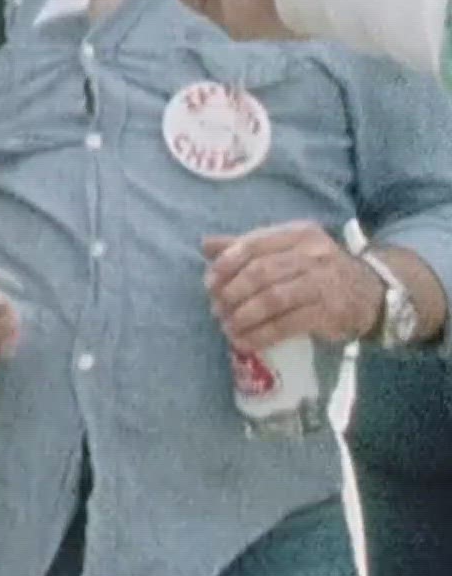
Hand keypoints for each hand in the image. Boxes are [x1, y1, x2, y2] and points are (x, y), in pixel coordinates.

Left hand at [203, 221, 381, 354]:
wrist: (370, 293)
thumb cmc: (317, 270)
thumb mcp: (287, 250)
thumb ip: (248, 247)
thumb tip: (206, 245)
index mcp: (298, 234)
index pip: (253, 244)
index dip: (226, 265)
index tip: (209, 284)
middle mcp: (313, 254)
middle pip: (260, 273)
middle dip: (231, 293)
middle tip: (216, 309)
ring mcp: (324, 283)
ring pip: (272, 299)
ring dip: (243, 317)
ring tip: (227, 327)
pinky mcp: (329, 312)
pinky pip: (287, 325)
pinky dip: (261, 335)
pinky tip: (245, 341)